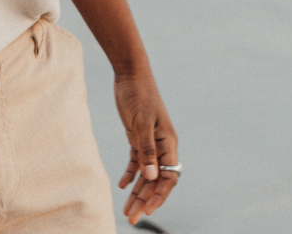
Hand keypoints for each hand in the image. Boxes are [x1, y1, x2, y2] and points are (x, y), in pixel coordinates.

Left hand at [114, 73, 178, 225]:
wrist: (130, 73)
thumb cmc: (138, 94)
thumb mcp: (140, 122)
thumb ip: (146, 149)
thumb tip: (152, 176)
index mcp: (168, 143)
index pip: (169, 177)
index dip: (160, 195)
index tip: (147, 209)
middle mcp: (162, 146)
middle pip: (156, 180)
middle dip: (145, 200)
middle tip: (132, 218)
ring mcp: (150, 142)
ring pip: (146, 174)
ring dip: (137, 192)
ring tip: (126, 210)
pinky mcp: (138, 137)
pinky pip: (137, 162)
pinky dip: (131, 174)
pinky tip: (122, 185)